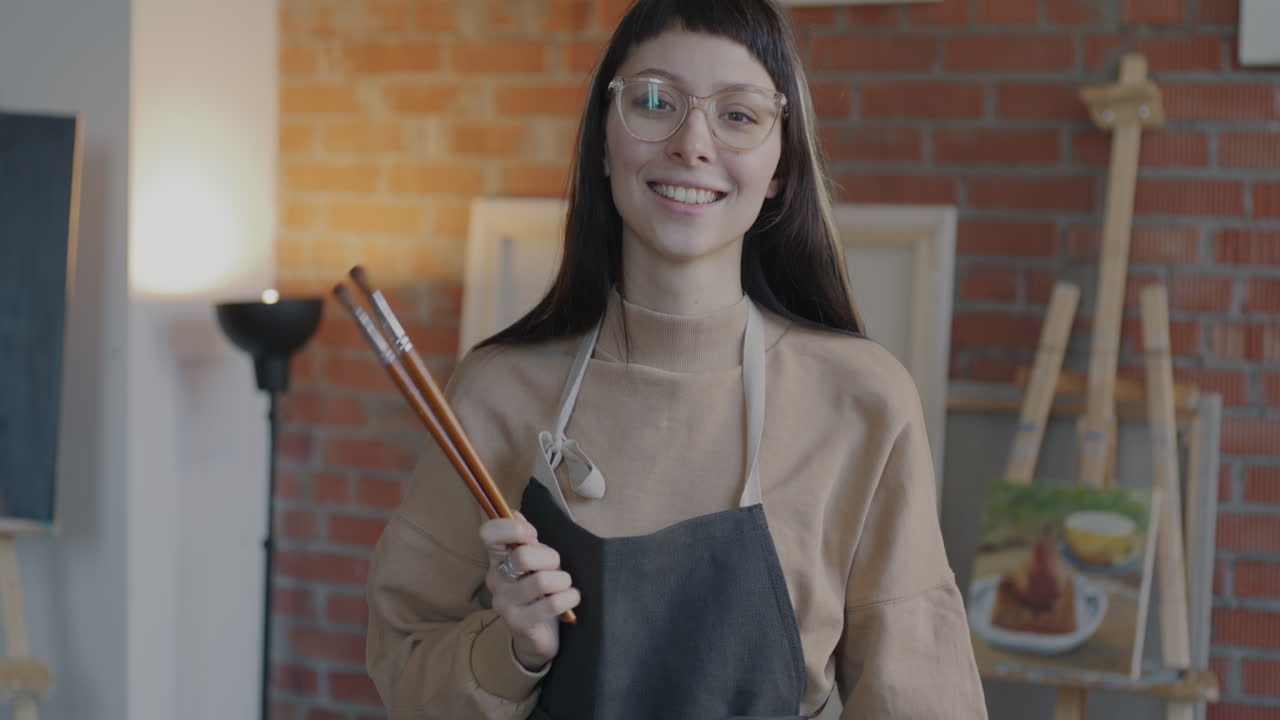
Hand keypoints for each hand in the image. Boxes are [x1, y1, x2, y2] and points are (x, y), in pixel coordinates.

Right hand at [480, 513, 579, 670]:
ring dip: (563, 580)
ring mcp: (505, 603)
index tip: (532, 536)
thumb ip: (525, 539)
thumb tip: (515, 513)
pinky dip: (569, 597)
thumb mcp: (533, 562)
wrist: (534, 637)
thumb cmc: (537, 592)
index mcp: (497, 559)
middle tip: (555, 567)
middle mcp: (495, 580)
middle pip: (523, 556)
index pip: (488, 533)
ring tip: (564, 586)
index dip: (512, 528)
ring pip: (542, 580)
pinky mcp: (520, 623)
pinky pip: (553, 603)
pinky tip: (571, 598)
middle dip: (550, 558)